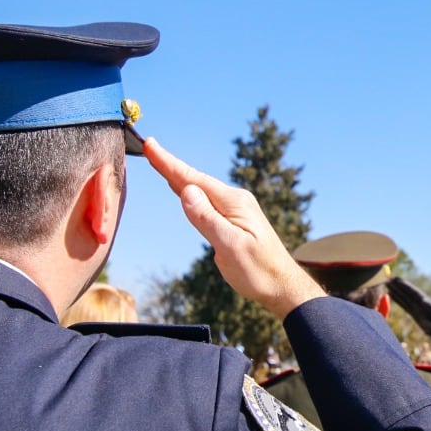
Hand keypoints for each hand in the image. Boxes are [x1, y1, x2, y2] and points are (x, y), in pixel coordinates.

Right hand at [144, 138, 324, 318]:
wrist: (282, 285)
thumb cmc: (258, 270)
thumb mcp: (231, 247)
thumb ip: (207, 218)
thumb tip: (186, 190)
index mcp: (233, 202)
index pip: (193, 179)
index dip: (169, 163)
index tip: (150, 145)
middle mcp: (235, 200)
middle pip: (195, 179)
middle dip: (170, 164)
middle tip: (148, 146)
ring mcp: (235, 208)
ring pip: (200, 188)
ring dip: (178, 175)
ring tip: (159, 160)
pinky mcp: (234, 219)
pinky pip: (206, 199)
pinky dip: (189, 190)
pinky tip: (182, 187)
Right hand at [387, 277, 430, 344]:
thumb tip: (424, 301)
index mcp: (423, 300)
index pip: (411, 291)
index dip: (404, 285)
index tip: (396, 279)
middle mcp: (418, 301)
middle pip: (406, 292)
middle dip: (398, 285)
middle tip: (388, 278)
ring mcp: (416, 307)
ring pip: (403, 297)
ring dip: (396, 290)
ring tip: (387, 284)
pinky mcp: (413, 313)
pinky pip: (403, 304)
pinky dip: (397, 299)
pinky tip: (391, 294)